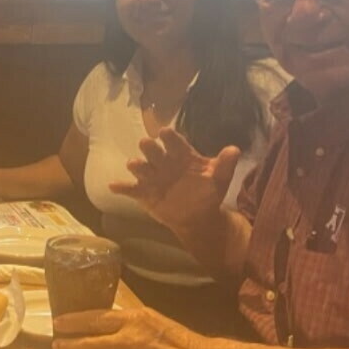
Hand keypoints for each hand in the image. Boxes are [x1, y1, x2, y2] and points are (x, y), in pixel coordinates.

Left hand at [52, 304, 206, 348]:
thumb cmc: (174, 338)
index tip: (58, 323)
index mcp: (134, 322)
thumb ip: (123, 319)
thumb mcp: (150, 317)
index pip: (94, 320)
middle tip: (56, 345)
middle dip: (67, 346)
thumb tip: (94, 320)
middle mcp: (129, 344)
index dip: (72, 322)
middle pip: (87, 346)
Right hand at [109, 126, 240, 237]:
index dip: (169, 137)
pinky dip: (121, 187)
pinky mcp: (143, 193)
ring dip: (137, 166)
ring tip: (134, 165)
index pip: (174, 142)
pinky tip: (113, 186)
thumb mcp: (219, 178)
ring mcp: (152, 177)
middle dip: (150, 148)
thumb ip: (225, 164)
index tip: (165, 133)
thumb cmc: (208, 192)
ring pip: (141, 168)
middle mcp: (163, 162)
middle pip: (153, 151)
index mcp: (181, 154)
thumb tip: (235, 149)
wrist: (198, 216)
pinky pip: (130, 189)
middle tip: (147, 144)